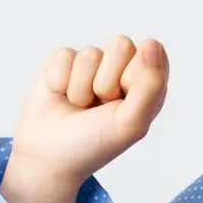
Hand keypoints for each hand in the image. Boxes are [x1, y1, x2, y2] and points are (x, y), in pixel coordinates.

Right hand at [8, 35, 170, 188]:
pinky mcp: (63, 60)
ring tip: (80, 106)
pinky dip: (60, 81)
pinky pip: (65, 54)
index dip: (136, 77)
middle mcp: (122, 67)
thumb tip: (151, 44)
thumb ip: (150, 86)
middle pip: (121, 44)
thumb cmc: (95, 143)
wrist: (49, 157)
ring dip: (81, 87)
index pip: (152, 52)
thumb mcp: (131, 123)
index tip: (124, 103)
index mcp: (148, 81)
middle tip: (101, 106)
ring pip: (90, 53)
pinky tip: (61, 96)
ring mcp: (92, 63)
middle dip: (107, 82)